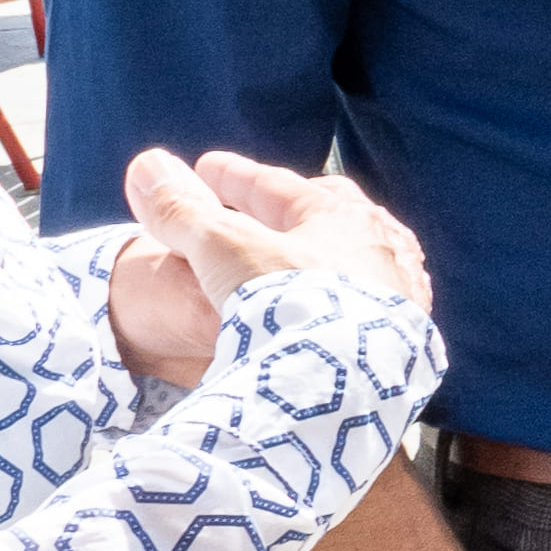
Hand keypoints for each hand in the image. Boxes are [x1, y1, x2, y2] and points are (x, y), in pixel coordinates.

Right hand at [113, 151, 432, 389]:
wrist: (353, 384)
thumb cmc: (293, 304)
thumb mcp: (228, 251)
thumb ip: (186, 211)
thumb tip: (147, 166)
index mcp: (342, 216)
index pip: (280, 186)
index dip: (235, 178)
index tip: (203, 168)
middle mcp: (381, 248)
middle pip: (328, 216)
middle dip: (285, 209)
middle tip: (252, 207)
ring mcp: (400, 296)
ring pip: (355, 260)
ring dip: (318, 255)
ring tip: (291, 260)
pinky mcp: (403, 343)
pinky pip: (371, 308)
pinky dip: (342, 301)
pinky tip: (330, 316)